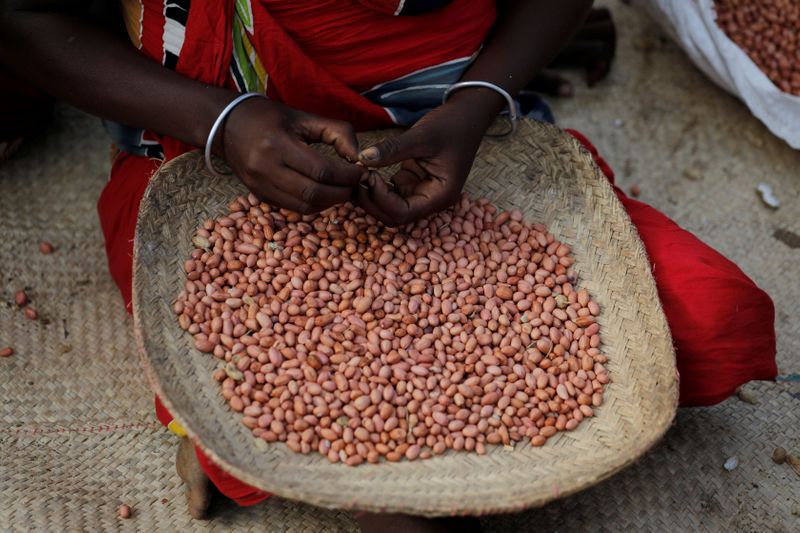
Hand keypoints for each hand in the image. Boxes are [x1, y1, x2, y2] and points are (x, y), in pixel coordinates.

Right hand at [221, 98, 361, 213]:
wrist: (226, 125)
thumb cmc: (269, 118)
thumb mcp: (304, 116)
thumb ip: (337, 132)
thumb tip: (359, 156)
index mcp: (277, 144)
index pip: (321, 170)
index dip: (347, 175)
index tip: (361, 171)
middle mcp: (265, 168)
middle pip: (314, 193)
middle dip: (342, 192)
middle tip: (355, 184)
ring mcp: (260, 185)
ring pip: (304, 207)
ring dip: (330, 202)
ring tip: (342, 190)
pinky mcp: (259, 195)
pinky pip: (293, 208)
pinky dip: (314, 205)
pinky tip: (324, 193)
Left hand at [355, 96, 492, 225]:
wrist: (468, 115)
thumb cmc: (453, 124)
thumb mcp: (422, 135)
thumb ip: (392, 149)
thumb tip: (362, 158)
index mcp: (440, 195)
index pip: (403, 212)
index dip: (381, 199)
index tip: (368, 175)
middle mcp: (431, 200)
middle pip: (394, 216)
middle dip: (372, 202)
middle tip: (356, 177)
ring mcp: (421, 193)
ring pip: (389, 208)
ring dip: (372, 196)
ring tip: (358, 173)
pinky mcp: (413, 183)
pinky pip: (390, 194)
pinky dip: (376, 186)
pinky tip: (366, 170)